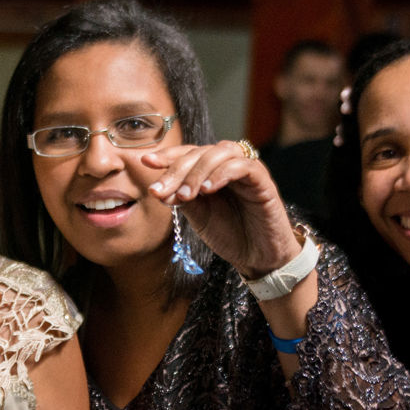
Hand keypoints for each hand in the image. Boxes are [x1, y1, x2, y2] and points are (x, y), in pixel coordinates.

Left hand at [143, 142, 298, 277]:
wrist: (258, 257)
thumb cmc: (230, 235)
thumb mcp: (199, 216)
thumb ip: (183, 199)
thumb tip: (159, 188)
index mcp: (211, 171)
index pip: (189, 154)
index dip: (168, 156)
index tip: (146, 162)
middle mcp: (229, 165)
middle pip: (200, 152)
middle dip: (177, 169)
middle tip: (160, 190)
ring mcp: (247, 170)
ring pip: (220, 153)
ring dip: (198, 171)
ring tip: (184, 195)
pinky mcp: (263, 180)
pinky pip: (242, 166)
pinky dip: (221, 174)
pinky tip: (207, 189)